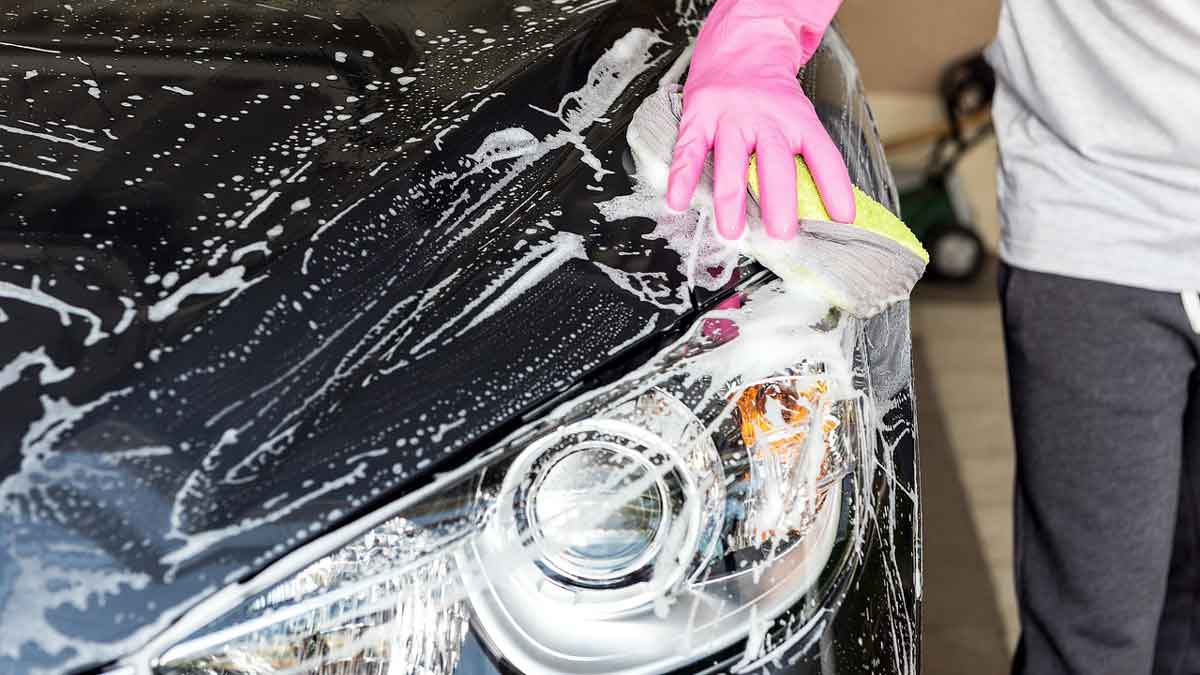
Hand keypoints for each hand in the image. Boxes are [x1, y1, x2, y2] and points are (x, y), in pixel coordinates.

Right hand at [666, 0, 854, 239]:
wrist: (743, 40)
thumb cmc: (771, 91)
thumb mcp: (799, 114)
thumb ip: (806, 156)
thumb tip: (826, 207)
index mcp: (797, 119)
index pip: (823, 155)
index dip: (835, 188)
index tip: (842, 219)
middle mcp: (766, 118)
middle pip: (776, 164)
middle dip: (779, 202)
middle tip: (781, 233)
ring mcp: (730, 117)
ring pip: (732, 162)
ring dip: (730, 200)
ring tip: (732, 231)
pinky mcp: (699, 116)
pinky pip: (689, 151)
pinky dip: (682, 178)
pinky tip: (679, 201)